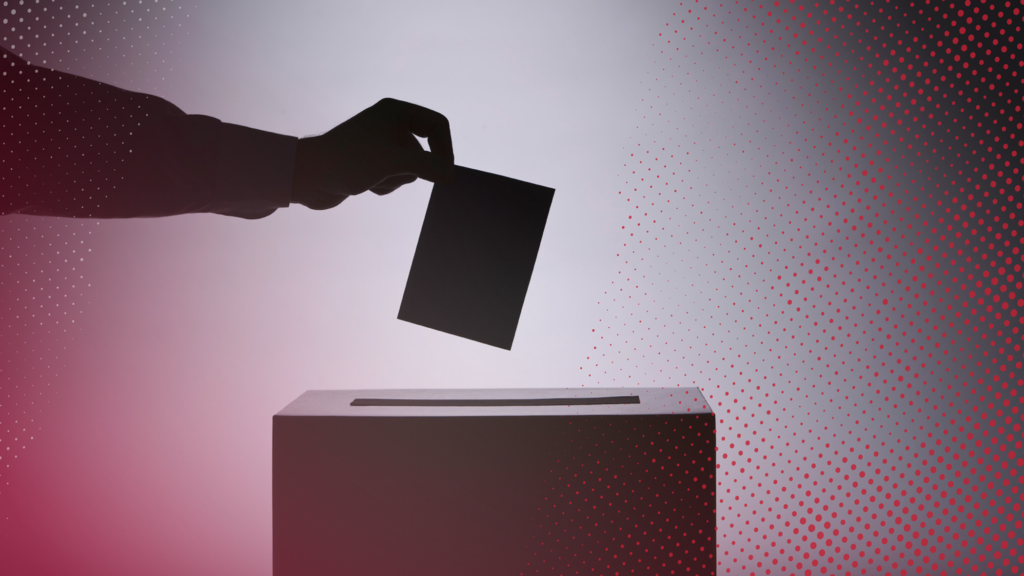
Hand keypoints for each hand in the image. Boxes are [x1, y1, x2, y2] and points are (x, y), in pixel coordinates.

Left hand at [290, 98, 454, 209]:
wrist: (308, 176)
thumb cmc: (348, 161)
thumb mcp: (394, 162)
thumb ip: (428, 166)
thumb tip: (451, 174)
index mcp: (396, 111)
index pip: (439, 125)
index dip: (445, 149)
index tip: (443, 172)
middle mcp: (390, 124)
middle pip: (426, 150)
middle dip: (413, 168)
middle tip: (395, 174)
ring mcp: (382, 145)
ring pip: (411, 168)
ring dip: (396, 179)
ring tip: (373, 178)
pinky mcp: (373, 164)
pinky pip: (396, 177)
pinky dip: (386, 185)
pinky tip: (365, 185)